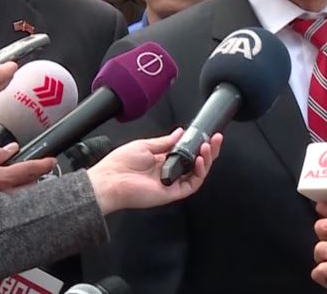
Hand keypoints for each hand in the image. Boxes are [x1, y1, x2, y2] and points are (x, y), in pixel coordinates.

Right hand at [0, 144, 55, 201]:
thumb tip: (11, 149)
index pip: (28, 171)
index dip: (42, 165)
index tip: (51, 161)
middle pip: (28, 188)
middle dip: (34, 180)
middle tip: (35, 172)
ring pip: (18, 199)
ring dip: (22, 190)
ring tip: (21, 182)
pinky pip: (5, 207)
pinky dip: (9, 199)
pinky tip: (5, 194)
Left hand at [88, 128, 221, 213]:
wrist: (110, 180)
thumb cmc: (120, 164)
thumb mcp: (145, 145)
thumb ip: (165, 141)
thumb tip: (180, 132)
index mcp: (162, 160)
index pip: (187, 152)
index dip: (199, 143)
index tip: (207, 133)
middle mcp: (170, 171)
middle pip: (196, 162)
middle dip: (209, 150)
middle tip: (216, 139)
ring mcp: (172, 183)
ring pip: (197, 174)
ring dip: (206, 160)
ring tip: (208, 147)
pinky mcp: (172, 193)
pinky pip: (191, 185)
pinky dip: (199, 173)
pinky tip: (200, 160)